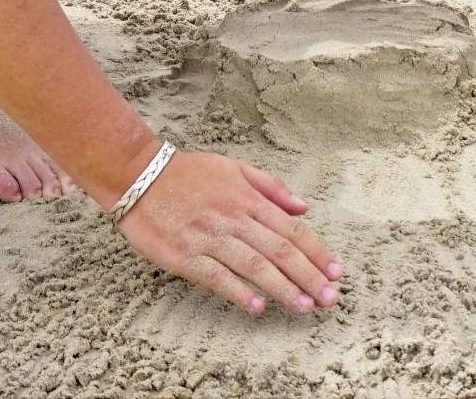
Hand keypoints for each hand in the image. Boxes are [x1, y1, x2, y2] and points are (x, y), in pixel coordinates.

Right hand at [117, 149, 341, 314]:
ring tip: (304, 306)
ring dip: (282, 288)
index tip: (336, 272)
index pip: (291, 229)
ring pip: (254, 266)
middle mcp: (233, 218)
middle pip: (279, 250)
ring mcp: (209, 238)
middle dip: (308, 276)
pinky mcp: (185, 256)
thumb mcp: (233, 167)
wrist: (139, 176)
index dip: (316, 252)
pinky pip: (217, 277)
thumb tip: (303, 207)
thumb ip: (270, 187)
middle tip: (330, 298)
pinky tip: (257, 308)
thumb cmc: (188, 173)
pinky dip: (239, 292)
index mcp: (247, 199)